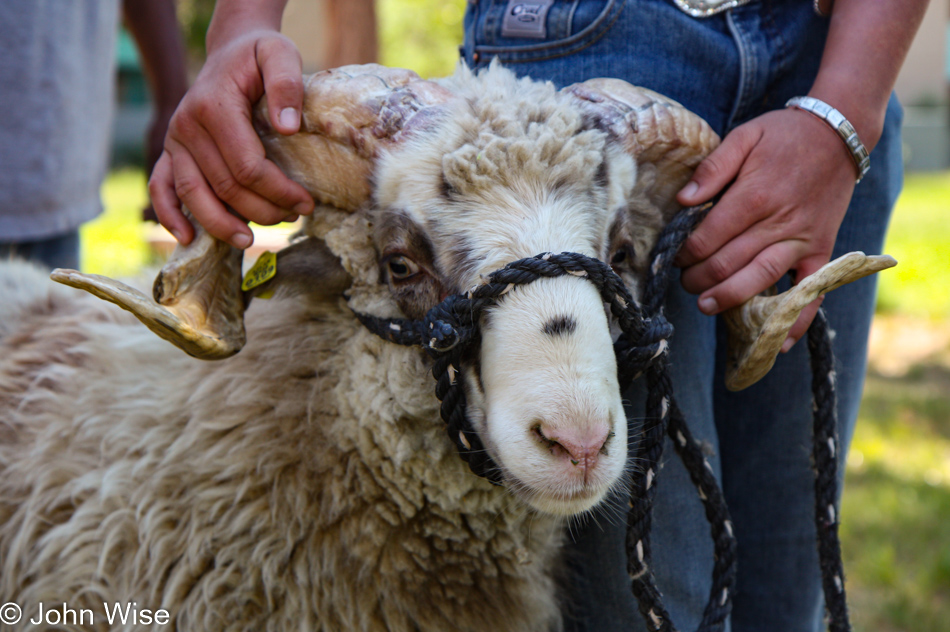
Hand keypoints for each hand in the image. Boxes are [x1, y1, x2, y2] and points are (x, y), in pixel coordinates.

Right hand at [149, 30, 314, 247]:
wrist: (231, 52)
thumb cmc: (259, 57)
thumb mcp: (279, 54)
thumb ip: (286, 84)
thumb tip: (289, 125)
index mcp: (214, 106)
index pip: (247, 166)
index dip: (279, 191)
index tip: (306, 203)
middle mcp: (187, 126)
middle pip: (224, 186)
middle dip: (261, 210)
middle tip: (293, 217)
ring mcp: (174, 141)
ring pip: (194, 195)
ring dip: (222, 224)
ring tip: (250, 240)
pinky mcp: (170, 152)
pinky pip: (161, 187)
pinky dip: (170, 215)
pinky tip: (189, 238)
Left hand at [675, 107, 858, 350]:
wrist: (839, 134)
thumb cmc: (784, 136)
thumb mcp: (744, 137)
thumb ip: (712, 168)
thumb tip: (683, 200)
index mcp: (755, 195)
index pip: (710, 237)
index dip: (686, 253)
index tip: (675, 257)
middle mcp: (779, 222)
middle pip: (729, 262)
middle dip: (699, 278)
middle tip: (685, 283)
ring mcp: (802, 240)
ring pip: (760, 279)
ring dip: (730, 298)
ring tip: (706, 306)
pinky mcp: (822, 251)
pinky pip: (811, 291)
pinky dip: (796, 319)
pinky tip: (777, 343)